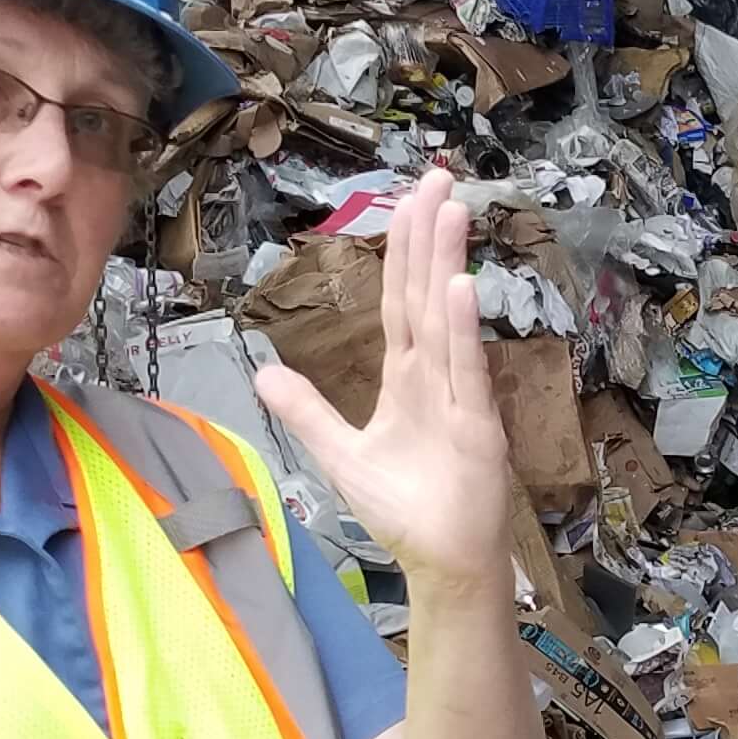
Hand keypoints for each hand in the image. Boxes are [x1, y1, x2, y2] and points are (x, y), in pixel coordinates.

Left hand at [256, 170, 516, 594]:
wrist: (443, 561)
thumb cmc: (404, 510)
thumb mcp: (341, 454)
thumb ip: (308, 412)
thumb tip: (263, 374)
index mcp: (408, 377)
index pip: (401, 301)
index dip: (402, 250)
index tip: (409, 200)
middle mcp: (437, 376)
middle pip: (427, 293)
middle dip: (430, 235)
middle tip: (436, 177)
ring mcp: (460, 396)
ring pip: (448, 319)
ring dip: (448, 265)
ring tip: (450, 210)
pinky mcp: (475, 427)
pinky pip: (467, 371)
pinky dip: (463, 330)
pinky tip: (461, 289)